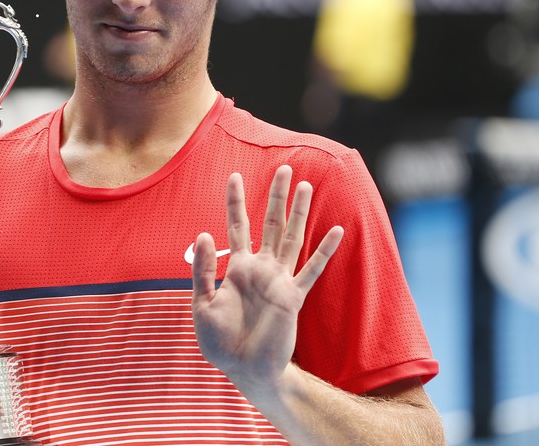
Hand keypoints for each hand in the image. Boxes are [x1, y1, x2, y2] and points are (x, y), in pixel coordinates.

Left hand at [191, 165, 343, 395]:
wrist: (244, 370)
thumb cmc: (220, 341)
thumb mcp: (202, 304)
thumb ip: (202, 269)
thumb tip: (204, 232)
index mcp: (237, 268)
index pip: (237, 225)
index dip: (236, 201)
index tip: (235, 175)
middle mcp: (261, 268)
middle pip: (270, 223)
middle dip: (276, 196)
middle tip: (283, 168)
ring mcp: (279, 280)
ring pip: (292, 238)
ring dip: (299, 212)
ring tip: (306, 185)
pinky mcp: (293, 297)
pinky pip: (311, 270)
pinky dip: (324, 251)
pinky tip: (336, 231)